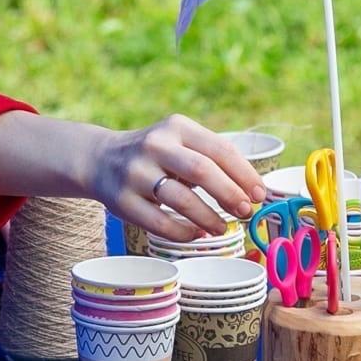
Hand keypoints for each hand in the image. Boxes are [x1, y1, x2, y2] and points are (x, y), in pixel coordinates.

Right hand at [90, 114, 268, 242]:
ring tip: (223, 228)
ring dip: (208, 218)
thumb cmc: (156, 155)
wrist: (101, 159)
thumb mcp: (179, 141)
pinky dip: (183, 232)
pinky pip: (159, 222)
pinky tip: (196, 233)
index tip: (260, 194)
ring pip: (181, 199)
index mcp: (177, 127)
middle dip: (230, 194)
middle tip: (246, 212)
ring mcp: (136, 173)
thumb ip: (211, 158)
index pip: (219, 149)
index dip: (244, 174)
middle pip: (202, 171)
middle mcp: (155, 145)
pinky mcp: (122, 200)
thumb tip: (252, 191)